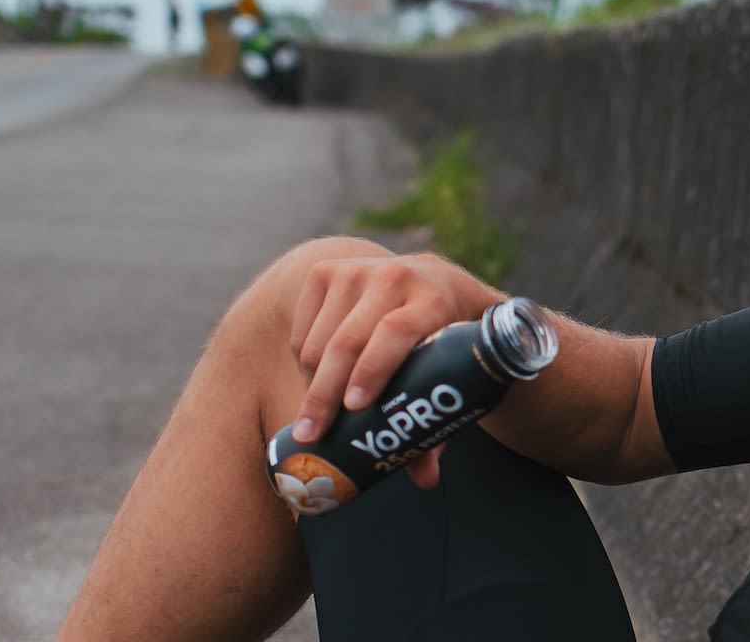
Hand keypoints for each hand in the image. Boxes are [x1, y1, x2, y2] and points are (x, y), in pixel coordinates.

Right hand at [287, 252, 501, 485]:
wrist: (429, 278)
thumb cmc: (440, 339)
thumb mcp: (448, 369)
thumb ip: (436, 421)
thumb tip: (424, 480)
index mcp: (433, 300)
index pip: (395, 333)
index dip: (373, 370)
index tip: (355, 408)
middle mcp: (394, 278)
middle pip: (347, 343)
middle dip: (325, 396)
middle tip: (312, 437)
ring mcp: (356, 271)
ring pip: (318, 343)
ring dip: (315, 385)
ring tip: (322, 414)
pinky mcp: (325, 271)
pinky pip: (301, 333)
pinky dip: (304, 365)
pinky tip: (320, 379)